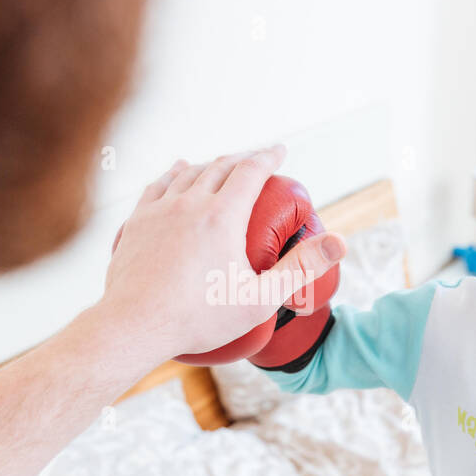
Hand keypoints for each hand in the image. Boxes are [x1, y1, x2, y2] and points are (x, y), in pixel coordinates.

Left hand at [102, 145, 346, 361]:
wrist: (134, 325)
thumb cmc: (200, 318)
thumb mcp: (260, 299)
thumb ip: (300, 268)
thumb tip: (341, 242)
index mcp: (223, 215)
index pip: (251, 170)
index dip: (269, 156)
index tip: (280, 150)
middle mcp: (189, 202)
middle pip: (220, 166)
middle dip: (242, 158)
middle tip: (256, 160)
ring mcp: (159, 210)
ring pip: (189, 173)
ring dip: (210, 164)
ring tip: (222, 165)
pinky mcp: (136, 222)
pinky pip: (159, 185)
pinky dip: (175, 173)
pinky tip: (179, 171)